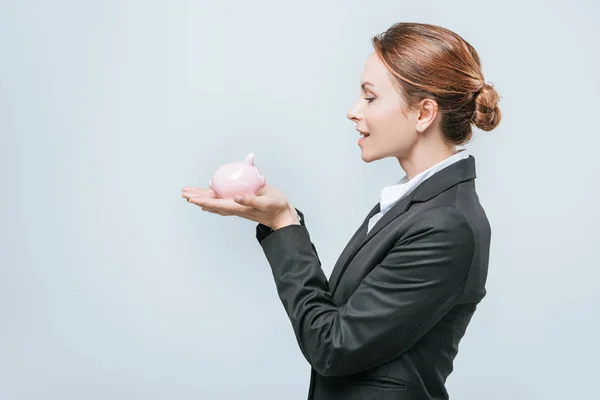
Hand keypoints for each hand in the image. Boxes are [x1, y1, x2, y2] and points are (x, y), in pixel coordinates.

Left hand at [181, 184, 299, 229]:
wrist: (283, 216)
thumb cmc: (276, 207)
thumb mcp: (266, 201)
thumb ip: (251, 199)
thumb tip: (237, 196)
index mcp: (239, 206)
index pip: (216, 203)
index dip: (202, 199)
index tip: (190, 197)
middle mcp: (235, 207)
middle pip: (211, 202)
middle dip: (197, 197)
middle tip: (183, 192)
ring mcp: (237, 207)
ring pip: (215, 202)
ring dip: (201, 197)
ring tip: (189, 194)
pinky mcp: (240, 204)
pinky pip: (222, 202)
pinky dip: (212, 200)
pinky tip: (208, 198)